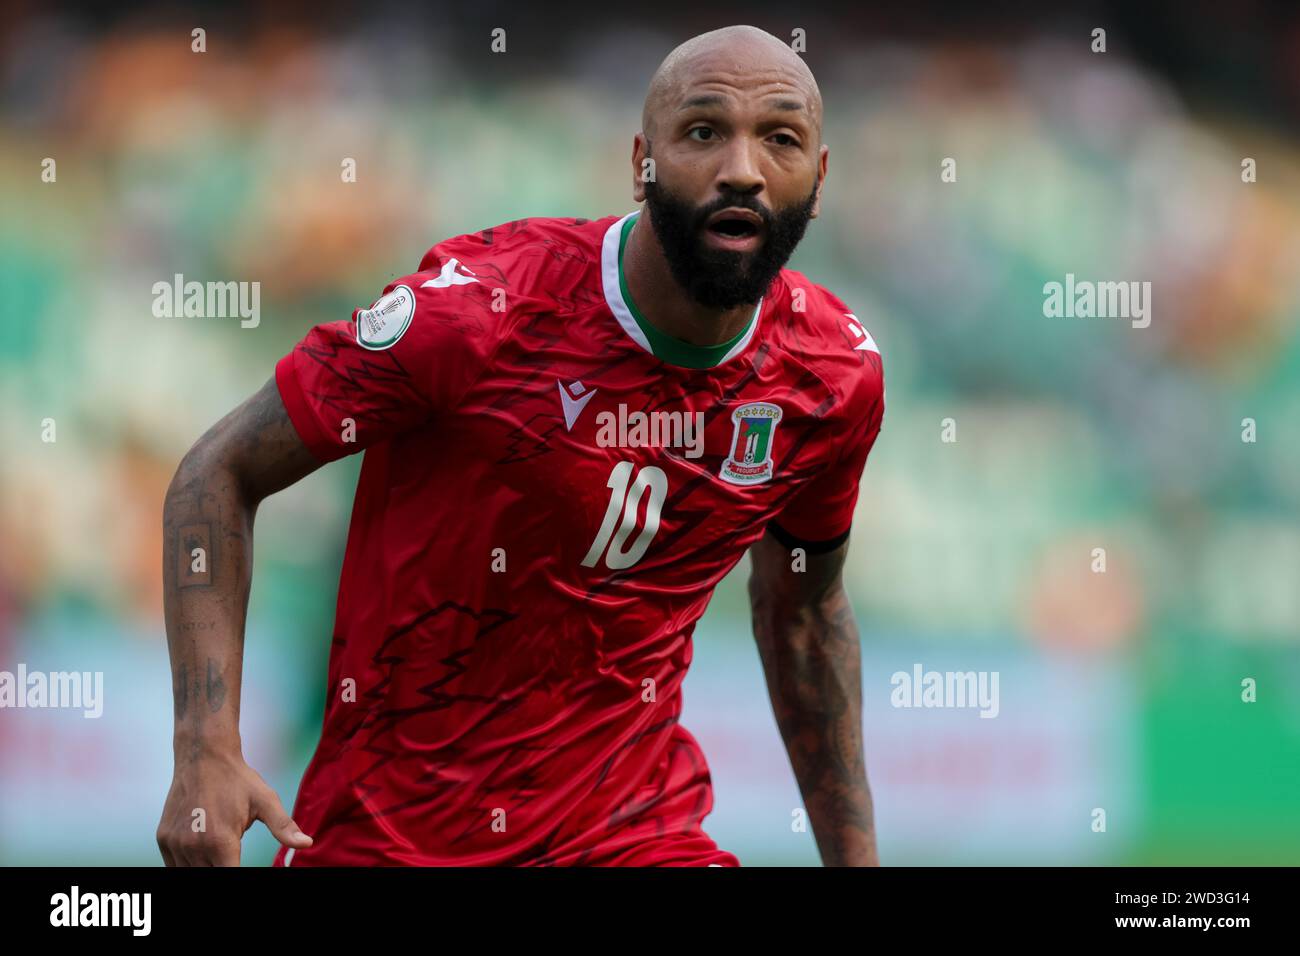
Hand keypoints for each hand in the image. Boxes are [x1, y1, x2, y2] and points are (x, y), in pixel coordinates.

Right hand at [157, 749, 311, 865]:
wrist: (203, 756)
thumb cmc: (238, 780)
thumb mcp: (266, 800)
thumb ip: (284, 827)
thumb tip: (307, 844)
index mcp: (221, 841)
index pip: (230, 877)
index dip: (239, 878)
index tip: (244, 871)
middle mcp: (194, 846)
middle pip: (210, 877)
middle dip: (224, 869)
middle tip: (232, 854)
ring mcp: (175, 844)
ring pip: (190, 874)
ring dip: (206, 867)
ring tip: (218, 848)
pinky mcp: (163, 839)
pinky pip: (174, 866)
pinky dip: (188, 865)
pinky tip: (202, 852)